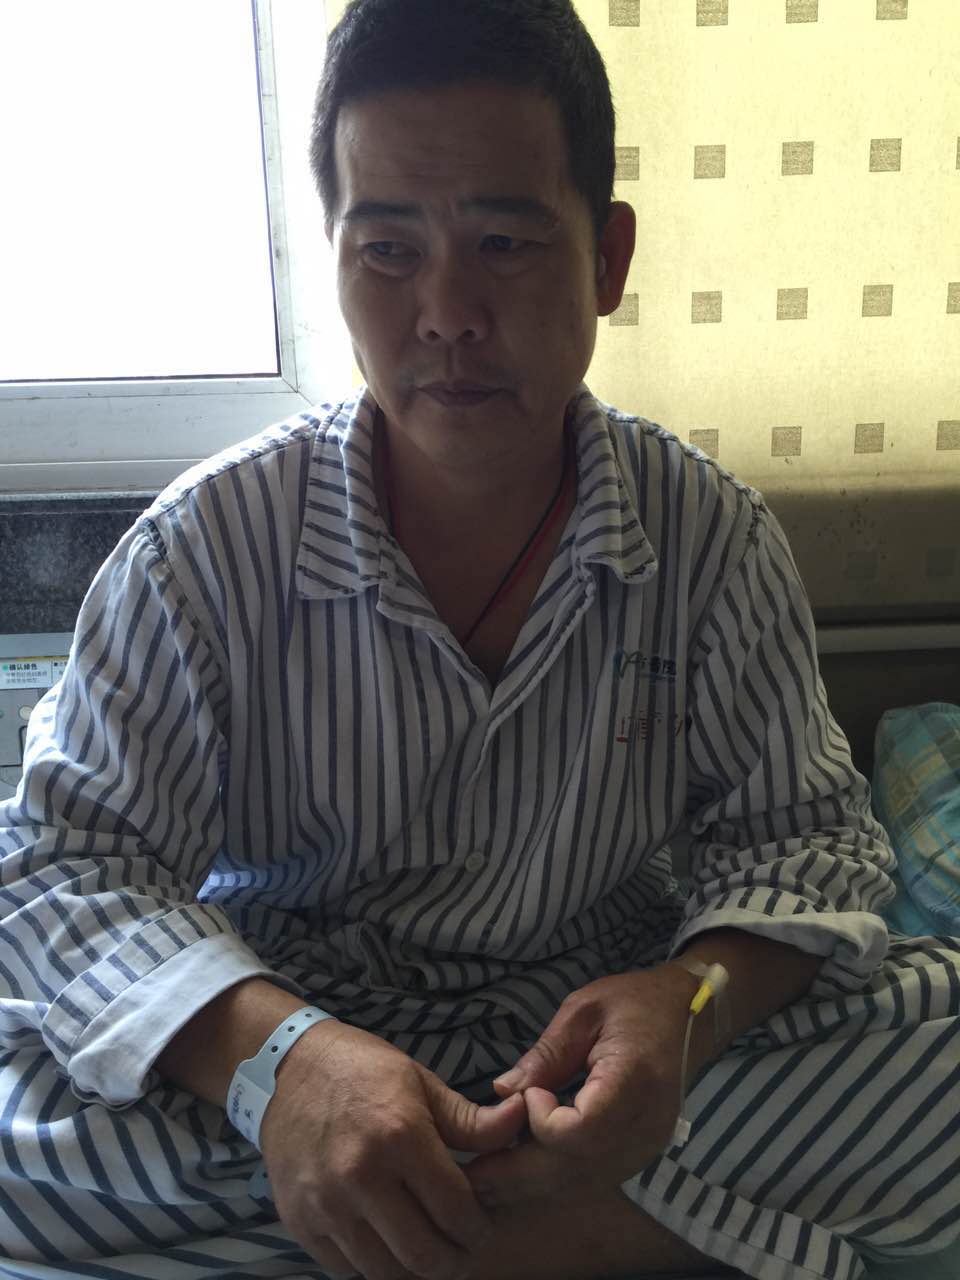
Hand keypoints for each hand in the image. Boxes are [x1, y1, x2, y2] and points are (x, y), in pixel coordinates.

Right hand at [258, 1019, 527, 1279]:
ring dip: (412, 1268)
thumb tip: (522, 1119)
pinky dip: (371, 1263)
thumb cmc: (362, 1071)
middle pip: (423, 1255)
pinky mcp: (299, 1221)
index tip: (481, 1227)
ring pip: (384, 1271)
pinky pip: (345, 1268)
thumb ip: (470, 1118)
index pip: (455, 1210)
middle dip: (452, 1260)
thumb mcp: (421, 1082)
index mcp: (400, 1136)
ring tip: (425, 1247)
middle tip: (460, 1249)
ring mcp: (326, 1204)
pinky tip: (384, 1240)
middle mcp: (361, 1176)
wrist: (286, 1069)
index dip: (477, 1228)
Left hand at [460, 964, 700, 1207]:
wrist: (691, 1019)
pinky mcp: (639, 1156)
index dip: (544, 1124)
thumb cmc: (636, 1003)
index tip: (527, 1095)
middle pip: (576, 1168)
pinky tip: (520, 1172)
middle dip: (518, 1174)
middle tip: (470, 1174)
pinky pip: (591, 1179)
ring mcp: (646, 1147)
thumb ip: (546, 1054)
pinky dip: (553, 1181)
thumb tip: (502, 1091)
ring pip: (580, 1184)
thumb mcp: (584, 1010)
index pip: (584, 1130)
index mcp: (635, 1079)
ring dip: (530, 1186)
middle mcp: (645, 1125)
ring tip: (484, 1179)